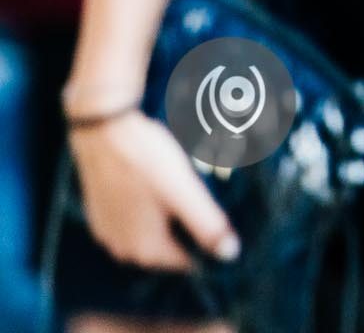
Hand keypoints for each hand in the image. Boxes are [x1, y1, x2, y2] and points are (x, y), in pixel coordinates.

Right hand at [68, 110, 239, 271]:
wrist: (103, 132)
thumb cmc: (146, 160)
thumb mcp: (183, 190)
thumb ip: (207, 224)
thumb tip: (230, 254)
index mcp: (145, 250)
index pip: (186, 262)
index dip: (207, 244)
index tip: (220, 220)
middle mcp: (122, 250)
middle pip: (167, 249)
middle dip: (187, 231)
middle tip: (201, 199)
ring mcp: (107, 232)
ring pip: (149, 235)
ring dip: (167, 221)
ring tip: (181, 191)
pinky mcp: (100, 214)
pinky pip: (132, 222)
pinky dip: (148, 213)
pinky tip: (156, 190)